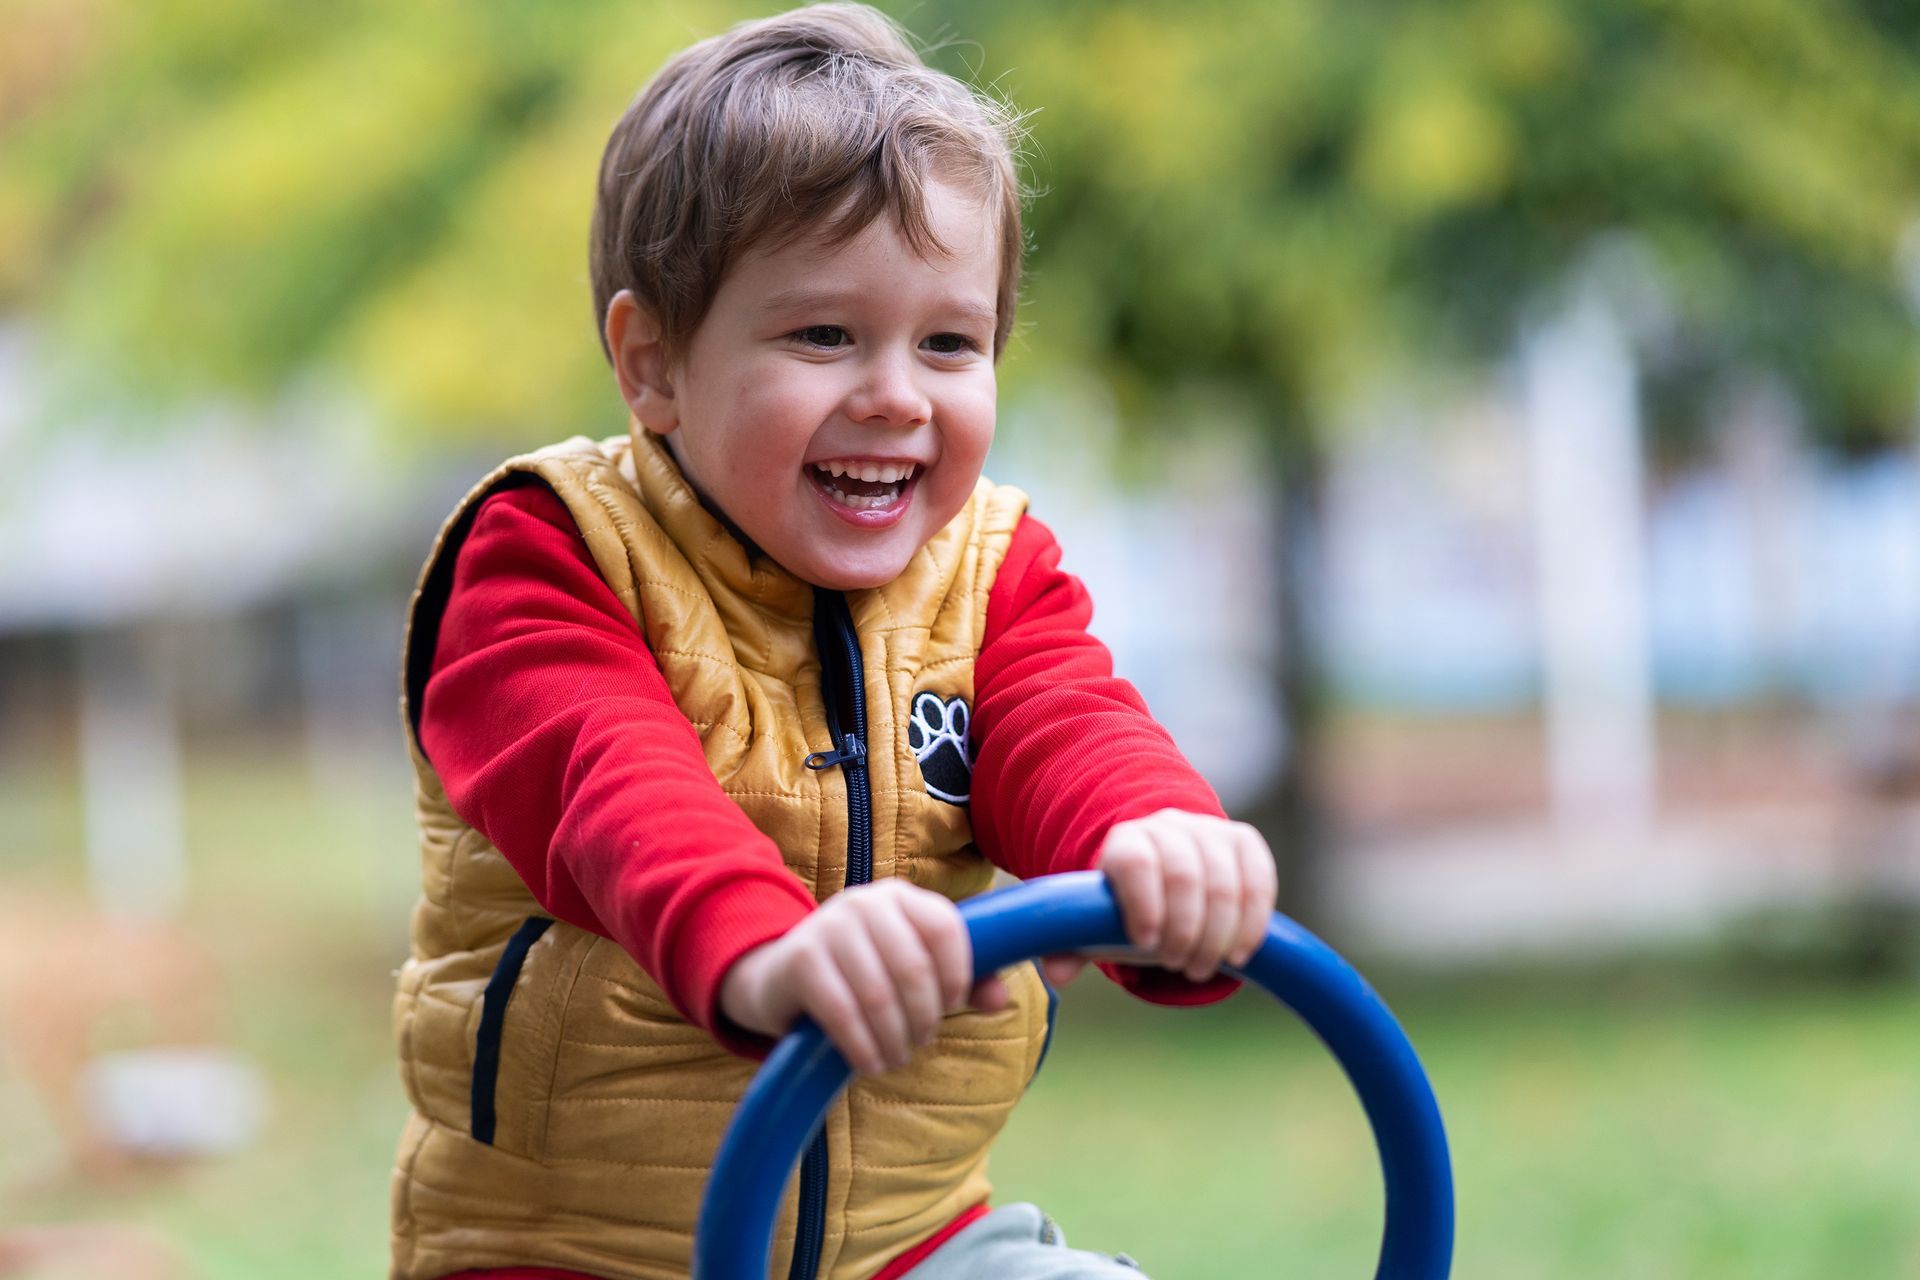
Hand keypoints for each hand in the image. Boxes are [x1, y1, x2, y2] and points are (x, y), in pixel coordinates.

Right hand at [718, 878, 1009, 1075]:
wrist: (780, 975)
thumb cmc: (862, 973)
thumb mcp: (911, 970)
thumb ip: (963, 982)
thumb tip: (1000, 999)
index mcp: (901, 897)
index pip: (945, 928)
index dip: (957, 975)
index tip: (950, 1007)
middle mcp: (865, 902)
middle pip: (914, 966)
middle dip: (924, 1016)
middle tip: (921, 1042)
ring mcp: (829, 926)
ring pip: (879, 993)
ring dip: (893, 1037)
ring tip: (895, 1057)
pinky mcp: (801, 958)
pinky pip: (842, 1011)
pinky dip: (863, 1045)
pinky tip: (869, 1062)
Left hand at [1051, 809, 1276, 985]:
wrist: (1167, 870)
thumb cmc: (1129, 906)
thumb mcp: (1099, 926)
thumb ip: (1073, 946)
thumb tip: (1056, 974)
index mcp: (1125, 841)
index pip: (1135, 861)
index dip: (1143, 902)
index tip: (1146, 944)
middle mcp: (1168, 826)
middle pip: (1184, 874)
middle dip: (1184, 929)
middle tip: (1178, 966)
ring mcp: (1210, 831)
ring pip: (1224, 881)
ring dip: (1218, 934)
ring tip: (1202, 968)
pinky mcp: (1245, 842)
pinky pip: (1258, 880)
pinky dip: (1252, 922)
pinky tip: (1239, 953)